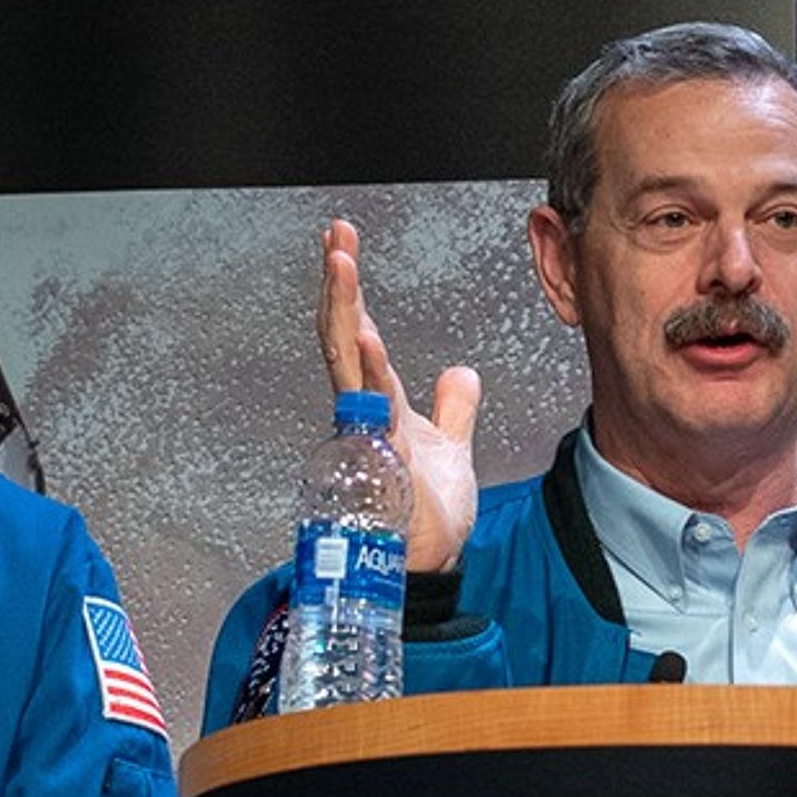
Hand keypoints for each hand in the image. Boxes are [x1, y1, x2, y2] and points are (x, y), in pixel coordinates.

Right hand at [320, 217, 481, 574]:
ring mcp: (370, 434)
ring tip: (341, 264)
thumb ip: (453, 409)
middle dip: (338, 284)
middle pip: (343, 335)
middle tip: (336, 234)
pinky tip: (369, 340)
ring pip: (348, 363)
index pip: (358, 333)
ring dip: (344, 311)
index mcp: (377, 403)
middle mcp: (365, 412)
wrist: (432, 562)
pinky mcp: (383, 460)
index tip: (343, 242)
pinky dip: (369, 374)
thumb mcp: (451, 447)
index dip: (349, 289)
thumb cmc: (427, 513)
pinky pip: (372, 410)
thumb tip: (460, 372)